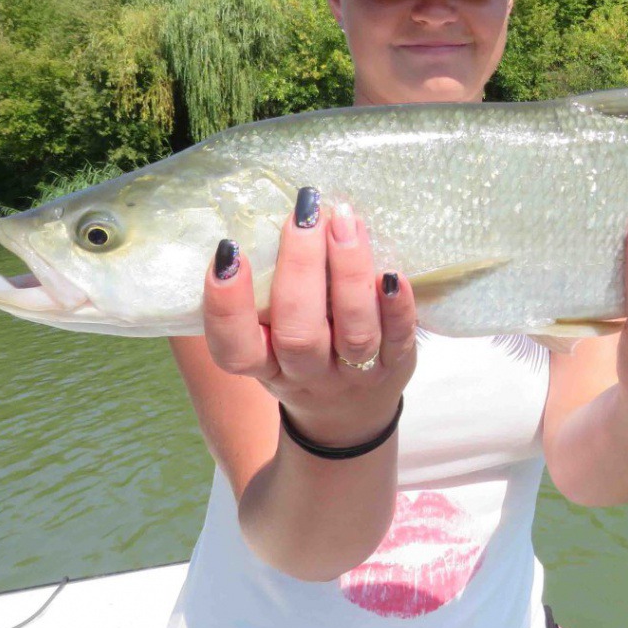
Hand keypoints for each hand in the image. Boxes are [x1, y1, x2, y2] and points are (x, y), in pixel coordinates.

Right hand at [201, 187, 416, 447]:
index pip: (234, 347)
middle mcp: (307, 373)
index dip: (227, 306)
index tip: (229, 250)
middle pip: (299, 334)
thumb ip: (267, 290)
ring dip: (349, 274)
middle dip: (301, 269)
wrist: (348, 416)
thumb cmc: (299, 355)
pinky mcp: (396, 365)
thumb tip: (275, 211)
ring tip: (345, 222)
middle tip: (304, 214)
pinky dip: (398, 306)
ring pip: (354, 332)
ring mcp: (354, 373)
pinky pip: (399, 338)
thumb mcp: (269, 337)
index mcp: (264, 364)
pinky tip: (393, 271)